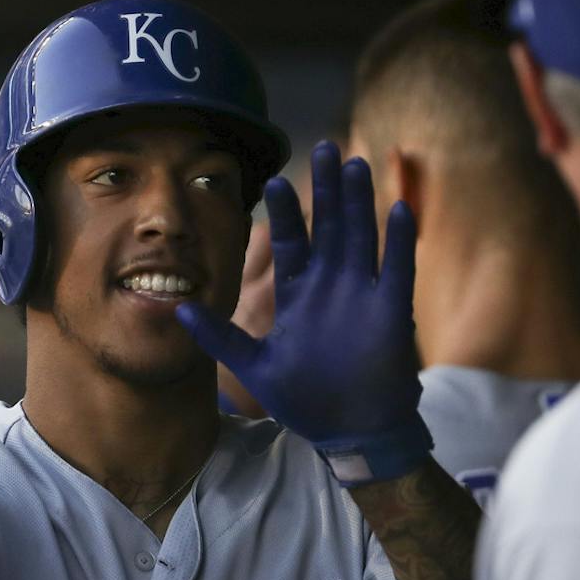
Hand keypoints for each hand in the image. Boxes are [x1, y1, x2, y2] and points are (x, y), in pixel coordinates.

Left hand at [177, 141, 432, 484]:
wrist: (351, 431)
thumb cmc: (305, 399)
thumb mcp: (254, 366)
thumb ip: (220, 338)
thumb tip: (178, 312)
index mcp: (298, 295)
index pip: (289, 243)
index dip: (284, 214)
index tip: (274, 182)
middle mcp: (330, 286)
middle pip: (327, 227)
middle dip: (325, 189)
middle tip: (323, 148)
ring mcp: (362, 294)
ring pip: (361, 236)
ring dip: (359, 202)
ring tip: (356, 164)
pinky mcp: (391, 311)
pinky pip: (398, 269)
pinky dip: (401, 242)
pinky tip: (401, 210)